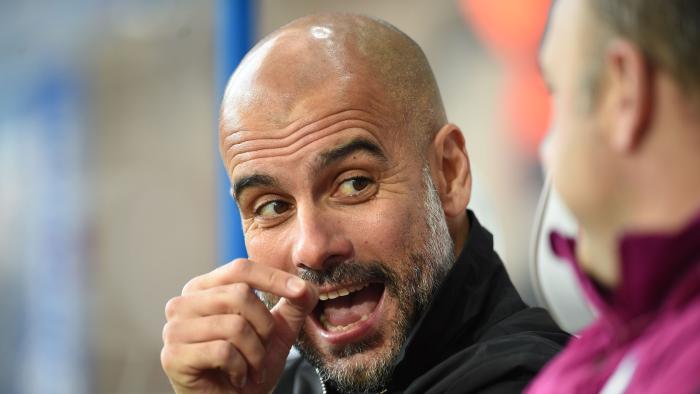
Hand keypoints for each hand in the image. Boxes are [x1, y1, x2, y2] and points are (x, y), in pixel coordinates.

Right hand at [161, 259, 317, 393]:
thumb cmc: (248, 366)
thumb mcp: (277, 332)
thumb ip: (292, 306)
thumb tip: (308, 287)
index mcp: (204, 288)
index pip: (240, 269)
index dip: (274, 278)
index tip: (301, 291)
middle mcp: (183, 303)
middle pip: (240, 295)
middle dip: (264, 327)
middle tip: (262, 350)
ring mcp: (174, 329)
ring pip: (234, 325)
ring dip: (255, 353)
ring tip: (251, 367)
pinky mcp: (173, 355)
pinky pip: (223, 352)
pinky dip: (240, 368)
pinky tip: (237, 378)